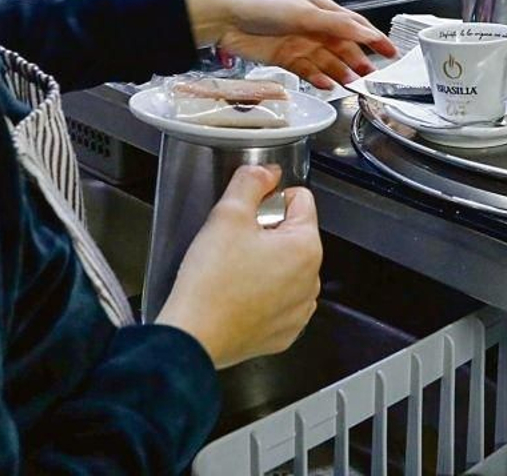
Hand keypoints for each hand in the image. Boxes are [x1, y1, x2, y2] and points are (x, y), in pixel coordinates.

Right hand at [155, 165, 321, 368]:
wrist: (194, 335)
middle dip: (267, 233)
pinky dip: (262, 294)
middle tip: (234, 245)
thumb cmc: (211, 283)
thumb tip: (266, 172)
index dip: (270, 200)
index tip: (249, 215)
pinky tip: (237, 294)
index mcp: (306, 247)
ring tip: (233, 272)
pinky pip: (279, 300)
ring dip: (265, 264)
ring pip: (286, 268)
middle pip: (293, 234)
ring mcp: (299, 310)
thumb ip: (251, 182)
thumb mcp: (227, 214)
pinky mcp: (284, 332)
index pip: (301, 199)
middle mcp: (311, 280)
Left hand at [183, 0, 396, 88]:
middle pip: (343, 48)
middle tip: (372, 79)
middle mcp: (314, 28)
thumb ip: (337, 26)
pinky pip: (308, 72)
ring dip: (341, 73)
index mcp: (323, 11)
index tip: (392, 52)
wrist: (228, 18)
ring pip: (328, 62)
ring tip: (352, 86)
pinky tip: (327, 86)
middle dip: (359, 62)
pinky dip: (318, 79)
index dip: (374, 39)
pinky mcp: (287, 59)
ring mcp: (301, 44)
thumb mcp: (305, 13)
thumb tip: (367, 34)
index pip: (355, 26)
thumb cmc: (264, 5)